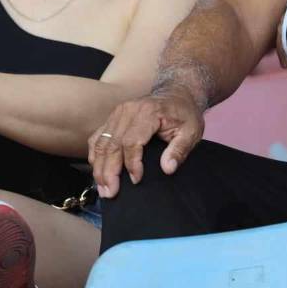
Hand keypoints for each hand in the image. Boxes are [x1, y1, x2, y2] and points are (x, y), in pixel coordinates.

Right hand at [88, 91, 203, 198]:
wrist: (176, 94)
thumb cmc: (184, 114)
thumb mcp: (191, 131)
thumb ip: (180, 150)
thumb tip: (168, 168)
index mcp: (147, 113)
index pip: (132, 141)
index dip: (131, 163)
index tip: (136, 180)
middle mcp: (127, 111)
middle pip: (112, 144)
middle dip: (109, 172)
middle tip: (110, 193)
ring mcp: (117, 113)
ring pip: (101, 143)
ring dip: (99, 168)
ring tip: (102, 188)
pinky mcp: (112, 118)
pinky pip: (97, 137)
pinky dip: (95, 156)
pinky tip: (97, 171)